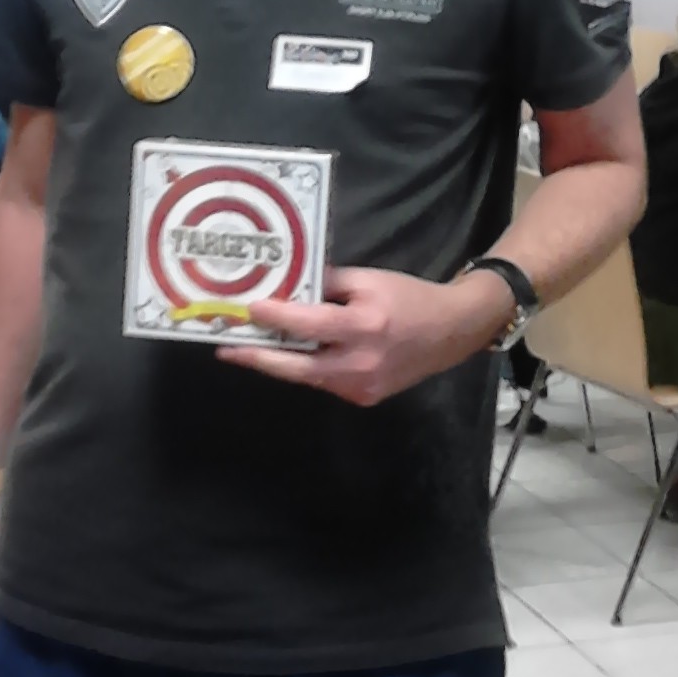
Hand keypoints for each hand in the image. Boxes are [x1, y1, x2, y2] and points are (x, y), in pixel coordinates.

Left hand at [215, 265, 510, 406]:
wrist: (451, 332)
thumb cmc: (409, 298)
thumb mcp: (369, 280)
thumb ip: (327, 284)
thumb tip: (289, 286)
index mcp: (365, 328)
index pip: (310, 325)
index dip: (276, 318)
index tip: (248, 309)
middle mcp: (361, 365)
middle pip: (297, 367)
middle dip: (258, 358)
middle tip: (226, 349)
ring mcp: (361, 388)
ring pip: (307, 376)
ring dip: (277, 363)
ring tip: (246, 348)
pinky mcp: (362, 397)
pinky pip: (323, 380)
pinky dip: (304, 367)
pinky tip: (285, 354)